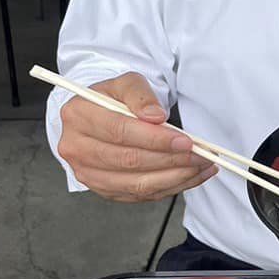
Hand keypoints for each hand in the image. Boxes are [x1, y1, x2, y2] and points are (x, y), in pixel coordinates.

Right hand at [56, 71, 216, 202]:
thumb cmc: (112, 99)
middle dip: (171, 159)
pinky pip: (142, 195)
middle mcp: (76, 148)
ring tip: (202, 166)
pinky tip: (191, 176)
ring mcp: (88, 174)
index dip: (156, 139)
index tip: (186, 141)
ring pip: (137, 184)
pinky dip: (171, 187)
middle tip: (201, 155)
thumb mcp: (125, 83)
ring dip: (176, 177)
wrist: (100, 116)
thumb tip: (156, 117)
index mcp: (77, 116)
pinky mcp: (105, 190)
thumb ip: (140, 95)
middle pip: (129, 161)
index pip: (120, 131)